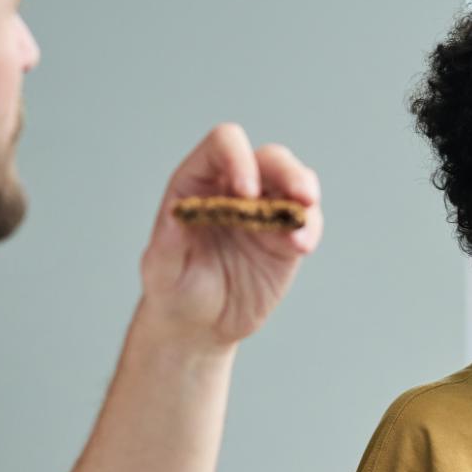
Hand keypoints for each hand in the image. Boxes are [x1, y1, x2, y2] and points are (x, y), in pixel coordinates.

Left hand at [138, 124, 321, 346]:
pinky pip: (307, 221)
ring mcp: (266, 212)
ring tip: (301, 229)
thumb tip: (180, 212)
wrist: (200, 325)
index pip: (223, 146)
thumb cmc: (173, 290)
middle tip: (301, 198)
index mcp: (199, 183)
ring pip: (296, 182)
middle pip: (271, 159)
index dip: (238, 158)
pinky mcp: (287, 238)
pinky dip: (310, 229)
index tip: (246, 192)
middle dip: (289, 173)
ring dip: (307, 197)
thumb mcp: (162, 268)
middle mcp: (236, 189)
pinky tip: (302, 246)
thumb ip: (168, 240)